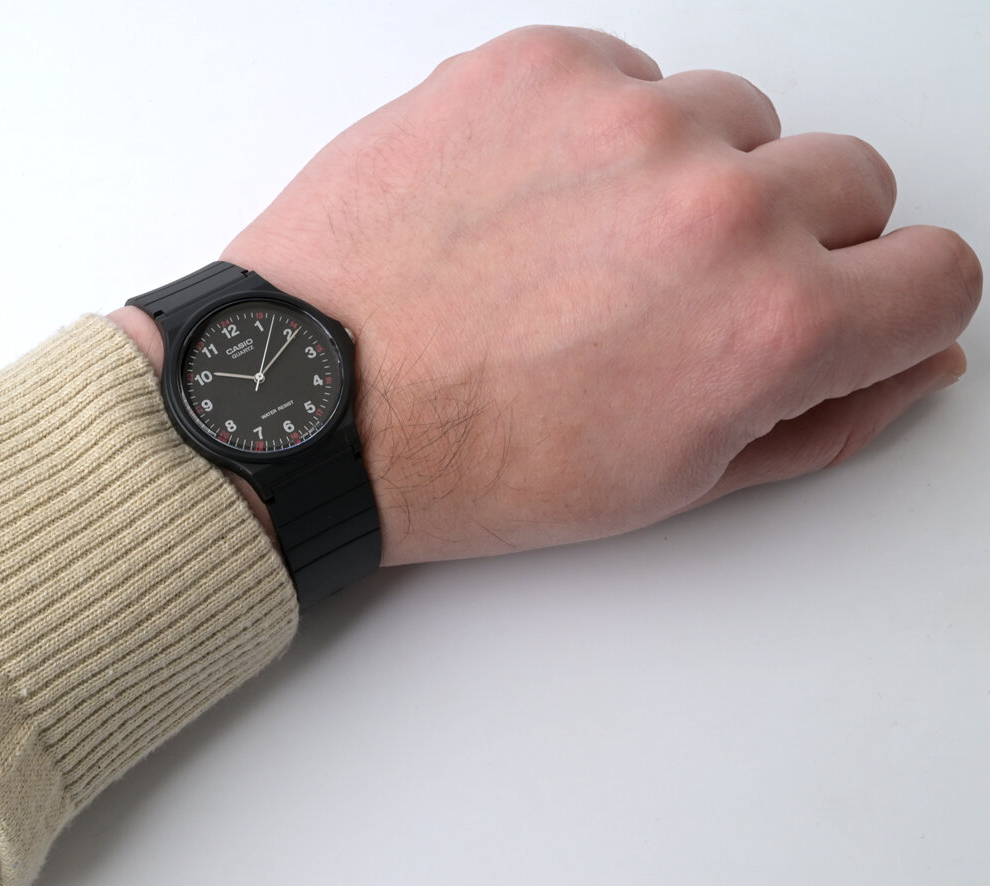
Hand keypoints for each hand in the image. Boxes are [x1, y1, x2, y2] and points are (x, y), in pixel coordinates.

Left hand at [155, 26, 980, 566]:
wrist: (314, 401)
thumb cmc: (472, 459)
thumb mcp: (671, 480)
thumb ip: (822, 415)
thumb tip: (910, 353)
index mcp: (769, 323)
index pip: (940, 271)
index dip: (889, 301)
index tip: (841, 308)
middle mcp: (716, 203)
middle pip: (850, 177)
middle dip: (793, 239)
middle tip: (683, 293)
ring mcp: (623, 117)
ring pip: (738, 116)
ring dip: (694, 176)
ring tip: (591, 248)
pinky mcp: (536, 65)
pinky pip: (629, 75)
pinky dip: (601, 131)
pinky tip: (534, 201)